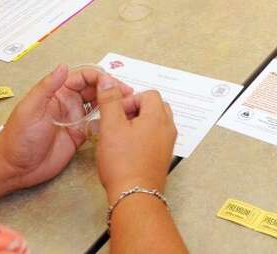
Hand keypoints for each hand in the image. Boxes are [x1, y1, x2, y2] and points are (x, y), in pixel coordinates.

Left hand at [0, 65, 136, 191]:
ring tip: (127, 104)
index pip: (83, 78)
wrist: (14, 169)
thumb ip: (47, 87)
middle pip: (95, 89)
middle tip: (126, 93)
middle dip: (111, 88)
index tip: (112, 84)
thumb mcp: (30, 109)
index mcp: (57, 93)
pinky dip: (108, 120)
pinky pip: (97, 124)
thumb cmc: (17, 138)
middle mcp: (69, 103)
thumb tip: (64, 66)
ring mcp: (75, 119)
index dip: (99, 78)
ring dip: (112, 102)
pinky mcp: (79, 136)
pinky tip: (118, 120)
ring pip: (98, 104)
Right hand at [96, 78, 176, 199]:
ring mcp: (167, 144)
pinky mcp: (162, 157)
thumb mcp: (111, 127)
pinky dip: (142, 138)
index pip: (148, 94)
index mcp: (158, 117)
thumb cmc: (123, 163)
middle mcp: (168, 128)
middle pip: (154, 107)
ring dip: (138, 124)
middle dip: (135, 111)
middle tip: (118, 123)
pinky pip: (155, 138)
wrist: (134, 195)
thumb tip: (108, 81)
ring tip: (120, 137)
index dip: (130, 100)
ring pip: (155, 123)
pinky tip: (127, 150)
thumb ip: (110, 102)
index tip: (116, 114)